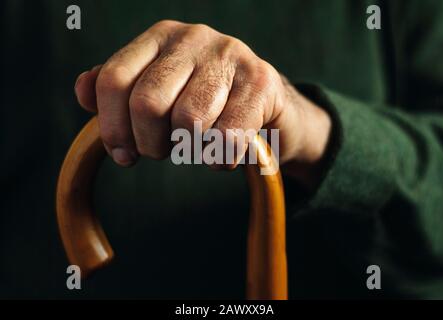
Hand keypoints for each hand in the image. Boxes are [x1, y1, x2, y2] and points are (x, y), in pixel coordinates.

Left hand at [75, 20, 330, 186]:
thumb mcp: (158, 88)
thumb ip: (118, 90)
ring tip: (194, 147)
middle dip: (150, 144)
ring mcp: (229, 55)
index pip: (113, 81)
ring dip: (187, 151)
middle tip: (162, 152)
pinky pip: (225, 139)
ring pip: (188, 121)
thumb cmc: (203, 99)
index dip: (111, 127)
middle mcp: (193, 38)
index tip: (123, 155)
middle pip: (146, 104)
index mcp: (160, 36)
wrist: (266, 101)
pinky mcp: (260, 82)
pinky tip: (221, 154)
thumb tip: (82, 91)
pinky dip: (219, 160)